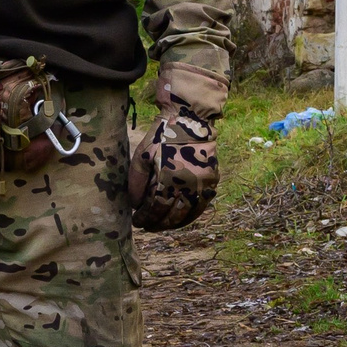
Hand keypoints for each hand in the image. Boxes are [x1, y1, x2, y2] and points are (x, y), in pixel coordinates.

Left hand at [127, 62, 227, 232]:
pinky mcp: (212, 181)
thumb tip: (135, 204)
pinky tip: (181, 218)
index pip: (155, 208)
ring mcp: (202, 185)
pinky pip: (202, 205)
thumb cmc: (161, 137)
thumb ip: (136, 182)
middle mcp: (187, 186)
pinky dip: (191, 215)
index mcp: (167, 179)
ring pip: (187, 214)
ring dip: (173, 223)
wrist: (190, 120)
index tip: (137, 221)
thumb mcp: (142, 156)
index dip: (145, 217)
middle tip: (147, 226)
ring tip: (162, 225)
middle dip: (157, 223)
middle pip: (171, 215)